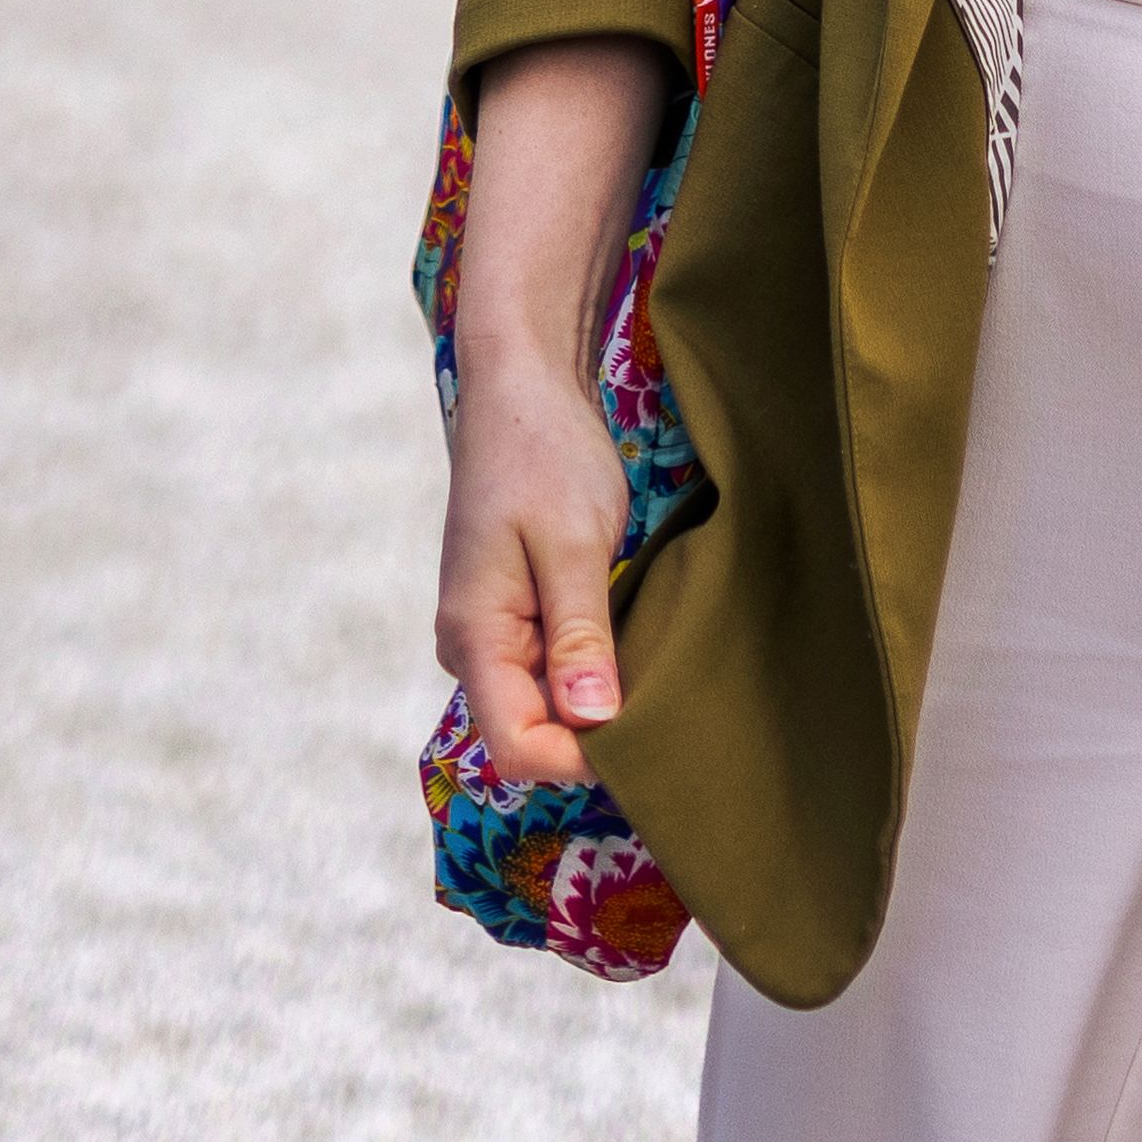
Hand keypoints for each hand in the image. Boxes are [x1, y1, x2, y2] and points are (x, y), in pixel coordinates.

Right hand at [435, 36, 676, 784]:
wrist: (521, 381)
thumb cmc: (544, 450)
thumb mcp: (573, 541)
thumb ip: (579, 636)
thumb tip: (594, 724)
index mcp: (474, 635)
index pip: (516, 747)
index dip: (581, 760)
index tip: (648, 734)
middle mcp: (471, 646)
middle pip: (531, 734)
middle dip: (596, 737)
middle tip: (670, 701)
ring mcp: (491, 630)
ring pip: (544, 706)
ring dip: (599, 702)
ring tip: (660, 670)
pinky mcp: (514, 612)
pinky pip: (551, 670)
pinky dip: (594, 670)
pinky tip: (637, 644)